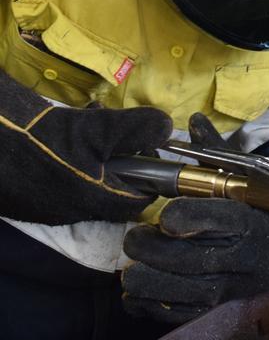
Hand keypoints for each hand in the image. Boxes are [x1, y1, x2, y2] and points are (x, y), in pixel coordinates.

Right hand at [0, 70, 171, 224]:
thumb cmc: (39, 136)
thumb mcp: (94, 128)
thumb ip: (133, 130)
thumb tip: (167, 127)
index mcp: (96, 201)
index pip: (139, 202)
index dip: (150, 179)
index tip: (146, 153)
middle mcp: (75, 212)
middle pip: (114, 193)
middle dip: (122, 164)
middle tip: (117, 137)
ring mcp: (50, 208)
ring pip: (89, 187)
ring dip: (97, 161)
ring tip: (89, 129)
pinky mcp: (29, 200)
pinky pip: (62, 185)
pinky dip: (71, 165)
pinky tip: (62, 140)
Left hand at [121, 114, 268, 323]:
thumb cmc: (265, 207)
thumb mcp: (250, 178)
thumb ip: (218, 153)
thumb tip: (193, 119)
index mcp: (254, 220)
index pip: (225, 220)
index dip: (193, 218)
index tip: (166, 216)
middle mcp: (247, 255)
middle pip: (199, 259)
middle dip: (158, 252)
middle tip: (134, 237)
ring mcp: (236, 283)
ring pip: (193, 292)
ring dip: (154, 285)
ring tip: (129, 273)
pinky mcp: (226, 301)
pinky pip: (191, 313)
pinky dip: (159, 310)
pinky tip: (136, 297)